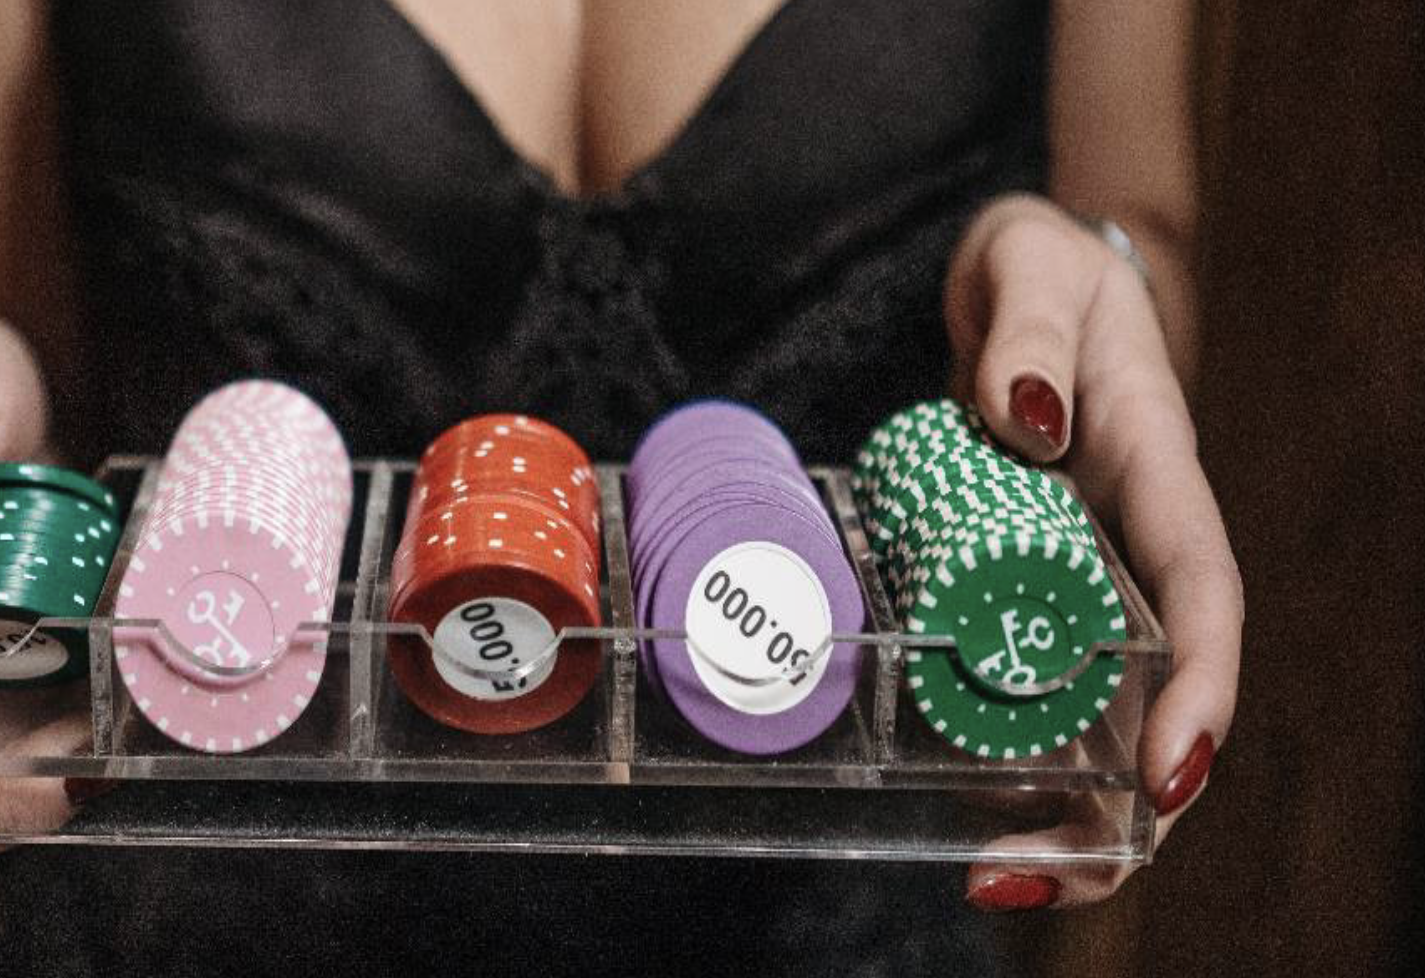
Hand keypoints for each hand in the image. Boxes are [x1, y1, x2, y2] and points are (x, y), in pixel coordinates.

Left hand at [941, 194, 1242, 908]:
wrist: (1012, 286)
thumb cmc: (1035, 269)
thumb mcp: (1029, 267)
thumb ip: (1028, 329)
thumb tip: (1032, 419)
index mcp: (1155, 474)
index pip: (1203, 595)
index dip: (1202, 695)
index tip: (1169, 782)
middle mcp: (1126, 545)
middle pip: (1159, 695)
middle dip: (1121, 806)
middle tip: (1025, 877)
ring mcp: (1072, 575)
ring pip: (1095, 711)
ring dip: (1060, 809)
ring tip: (989, 879)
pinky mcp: (1014, 587)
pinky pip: (1020, 680)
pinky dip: (998, 751)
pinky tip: (952, 809)